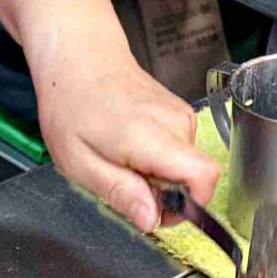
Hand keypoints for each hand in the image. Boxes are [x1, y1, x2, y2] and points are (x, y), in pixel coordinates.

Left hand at [29, 26, 217, 231]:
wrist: (79, 57)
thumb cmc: (72, 105)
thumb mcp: (79, 162)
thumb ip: (120, 193)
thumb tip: (151, 220)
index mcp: (152, 137)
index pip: (204, 176)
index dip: (189, 205)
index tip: (159, 210)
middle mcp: (176, 123)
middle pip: (195, 178)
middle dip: (164, 193)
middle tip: (122, 178)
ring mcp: (182, 115)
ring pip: (186, 167)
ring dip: (158, 175)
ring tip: (121, 157)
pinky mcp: (181, 113)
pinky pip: (180, 152)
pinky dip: (158, 158)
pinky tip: (129, 144)